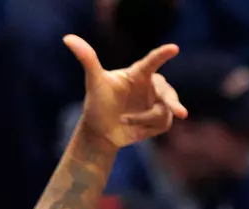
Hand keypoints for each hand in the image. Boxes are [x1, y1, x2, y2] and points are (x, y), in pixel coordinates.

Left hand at [68, 36, 185, 148]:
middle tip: (181, 113)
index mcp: (138, 73)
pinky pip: (163, 123)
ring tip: (125, 121)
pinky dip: (147, 128)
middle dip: (173, 103)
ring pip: (164, 110)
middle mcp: (151, 85)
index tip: (174, 48)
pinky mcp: (161, 118)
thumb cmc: (97, 104)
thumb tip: (67, 38)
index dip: (162, 55)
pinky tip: (135, 126)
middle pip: (167, 92)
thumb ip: (87, 59)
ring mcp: (158, 102)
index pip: (152, 62)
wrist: (101, 132)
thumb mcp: (94, 82)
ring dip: (143, 119)